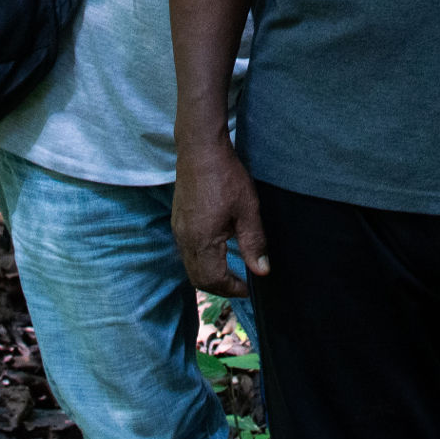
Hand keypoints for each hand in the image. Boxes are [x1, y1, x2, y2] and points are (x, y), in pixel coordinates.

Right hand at [172, 141, 269, 297]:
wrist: (200, 150)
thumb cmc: (225, 177)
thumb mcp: (247, 210)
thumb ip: (254, 243)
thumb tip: (262, 271)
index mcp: (202, 241)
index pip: (214, 280)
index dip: (232, 289)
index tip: (249, 288)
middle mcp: (186, 240)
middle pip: (198, 278)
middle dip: (220, 287)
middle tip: (241, 284)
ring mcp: (179, 230)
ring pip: (190, 266)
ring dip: (209, 275)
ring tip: (231, 271)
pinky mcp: (178, 221)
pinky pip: (186, 252)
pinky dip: (201, 261)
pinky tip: (216, 251)